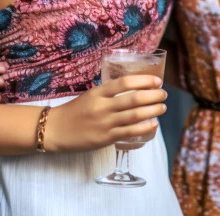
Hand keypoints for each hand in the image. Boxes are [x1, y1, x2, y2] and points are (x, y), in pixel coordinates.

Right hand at [44, 75, 166, 152]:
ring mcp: (104, 123)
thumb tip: (137, 89)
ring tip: (162, 107)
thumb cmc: (75, 111)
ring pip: (135, 115)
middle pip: (134, 99)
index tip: (158, 81)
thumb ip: (110, 93)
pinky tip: (154, 123)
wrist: (55, 130)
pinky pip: (129, 132)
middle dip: (154, 96)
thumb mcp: (92, 95)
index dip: (144, 81)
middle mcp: (103, 106)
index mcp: (99, 93)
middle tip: (164, 94)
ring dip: (153, 110)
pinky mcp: (105, 138)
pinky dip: (144, 127)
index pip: (125, 82)